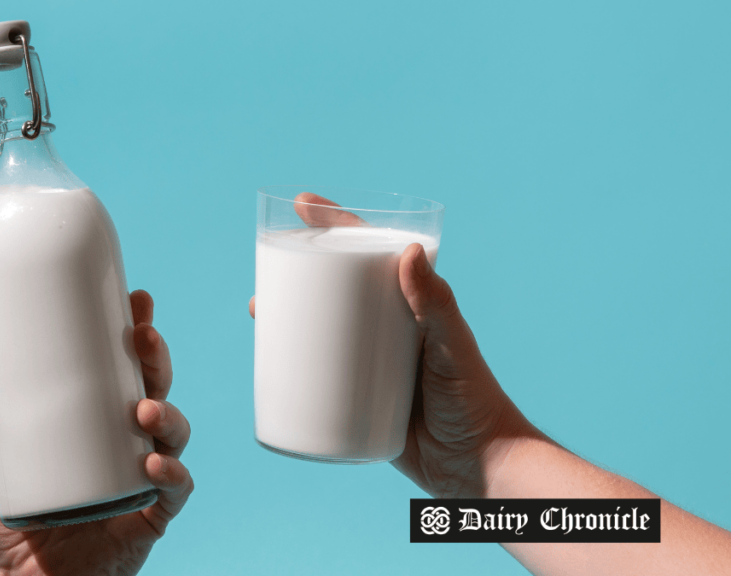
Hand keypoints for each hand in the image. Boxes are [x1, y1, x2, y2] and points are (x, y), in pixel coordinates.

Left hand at [0, 289, 192, 575]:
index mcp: (95, 417)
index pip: (124, 366)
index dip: (137, 332)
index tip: (135, 300)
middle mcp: (123, 441)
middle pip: (155, 389)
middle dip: (158, 360)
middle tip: (143, 338)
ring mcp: (140, 478)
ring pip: (174, 434)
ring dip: (170, 415)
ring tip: (145, 411)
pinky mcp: (148, 516)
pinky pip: (175, 490)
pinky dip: (172, 474)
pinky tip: (153, 464)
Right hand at [249, 193, 535, 497]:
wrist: (476, 467)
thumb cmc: (474, 400)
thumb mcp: (453, 348)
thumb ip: (435, 303)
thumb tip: (408, 251)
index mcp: (408, 305)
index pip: (367, 253)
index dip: (334, 227)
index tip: (303, 207)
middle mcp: (384, 328)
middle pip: (332, 289)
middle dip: (296, 274)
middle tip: (266, 274)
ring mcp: (367, 363)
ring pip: (318, 330)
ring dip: (285, 317)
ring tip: (258, 314)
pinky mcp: (355, 400)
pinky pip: (316, 376)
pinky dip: (290, 366)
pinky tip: (266, 363)